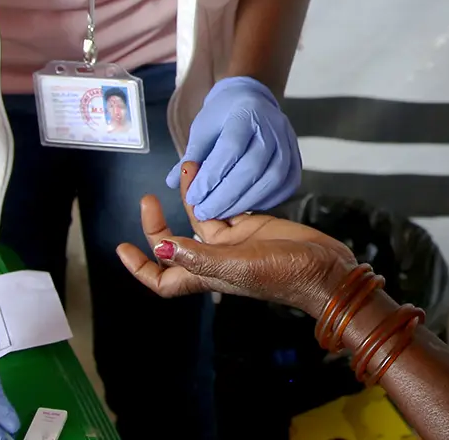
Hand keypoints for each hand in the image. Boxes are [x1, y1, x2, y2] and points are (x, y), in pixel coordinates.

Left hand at [119, 161, 353, 314]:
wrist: (326, 268)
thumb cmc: (284, 273)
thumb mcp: (238, 266)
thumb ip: (200, 257)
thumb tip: (160, 249)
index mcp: (208, 275)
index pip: (163, 279)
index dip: (140, 267)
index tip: (122, 247)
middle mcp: (217, 260)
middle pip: (175, 246)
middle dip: (158, 224)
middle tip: (148, 199)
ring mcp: (236, 243)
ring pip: (201, 221)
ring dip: (191, 198)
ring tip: (186, 169)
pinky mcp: (255, 228)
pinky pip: (227, 208)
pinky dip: (218, 193)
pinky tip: (215, 173)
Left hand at [166, 76, 301, 220]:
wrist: (252, 100)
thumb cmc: (224, 115)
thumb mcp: (203, 128)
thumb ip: (191, 155)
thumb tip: (173, 182)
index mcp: (246, 112)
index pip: (231, 148)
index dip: (212, 176)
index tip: (194, 197)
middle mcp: (272, 126)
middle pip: (253, 166)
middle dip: (226, 195)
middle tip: (205, 212)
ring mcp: (288, 142)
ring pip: (272, 179)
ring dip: (245, 202)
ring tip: (222, 214)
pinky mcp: (296, 159)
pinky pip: (286, 185)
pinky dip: (266, 201)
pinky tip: (246, 207)